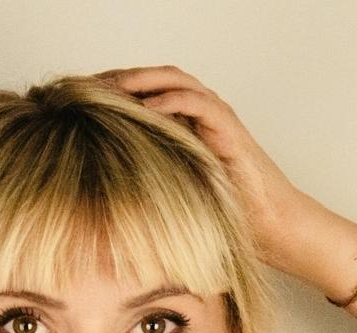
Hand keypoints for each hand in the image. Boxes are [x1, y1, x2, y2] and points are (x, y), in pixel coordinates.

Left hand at [91, 65, 321, 275]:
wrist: (274, 231)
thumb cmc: (229, 221)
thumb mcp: (176, 199)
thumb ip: (149, 183)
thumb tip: (100, 191)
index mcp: (188, 129)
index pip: (147, 94)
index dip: (116, 91)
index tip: (81, 99)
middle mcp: (203, 118)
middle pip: (158, 79)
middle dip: (122, 77)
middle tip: (88, 84)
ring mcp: (219, 122)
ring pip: (177, 81)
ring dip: (142, 80)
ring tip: (111, 86)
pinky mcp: (232, 132)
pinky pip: (199, 104)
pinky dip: (171, 101)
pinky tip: (145, 109)